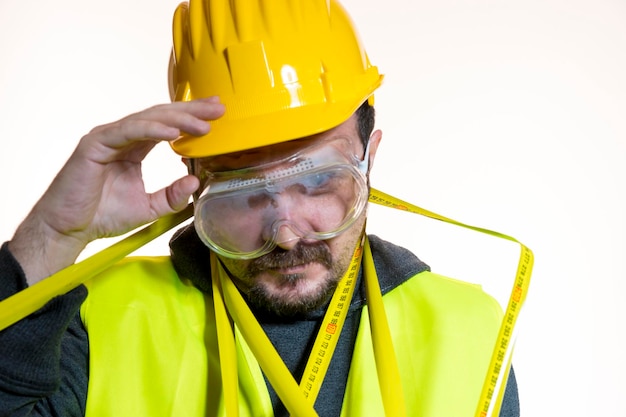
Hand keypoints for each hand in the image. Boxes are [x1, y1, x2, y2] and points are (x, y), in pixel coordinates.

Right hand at [9, 97, 224, 283]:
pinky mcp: (95, 143)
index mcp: (134, 148)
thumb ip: (172, 195)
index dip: (192, 119)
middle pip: (162, 117)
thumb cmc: (103, 216)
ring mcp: (108, 137)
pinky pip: (129, 131)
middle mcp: (122, 137)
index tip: (217, 116)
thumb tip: (195, 181)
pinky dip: (153, 129)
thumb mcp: (149, 207)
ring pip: (148, 119)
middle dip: (192, 111)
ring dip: (178, 119)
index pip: (168, 126)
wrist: (70, 229)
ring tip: (204, 124)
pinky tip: (174, 132)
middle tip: (218, 109)